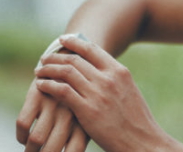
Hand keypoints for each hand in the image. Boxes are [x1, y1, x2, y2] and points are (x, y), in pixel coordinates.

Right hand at [17, 67, 89, 150]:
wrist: (74, 61)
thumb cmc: (80, 99)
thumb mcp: (85, 118)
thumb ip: (78, 137)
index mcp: (84, 123)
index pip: (74, 151)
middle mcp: (69, 115)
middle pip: (52, 150)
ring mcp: (53, 104)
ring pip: (36, 139)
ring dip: (29, 151)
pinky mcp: (38, 94)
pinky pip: (23, 123)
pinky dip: (20, 136)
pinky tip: (23, 138)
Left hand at [35, 35, 182, 151]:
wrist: (143, 142)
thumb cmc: (137, 121)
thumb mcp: (129, 91)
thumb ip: (113, 80)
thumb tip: (98, 73)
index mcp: (119, 71)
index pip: (92, 49)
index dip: (74, 43)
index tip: (62, 41)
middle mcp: (108, 78)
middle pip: (75, 59)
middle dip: (56, 57)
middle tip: (44, 59)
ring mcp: (97, 94)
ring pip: (66, 72)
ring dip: (48, 69)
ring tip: (39, 71)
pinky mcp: (87, 110)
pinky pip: (61, 91)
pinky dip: (48, 85)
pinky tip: (40, 86)